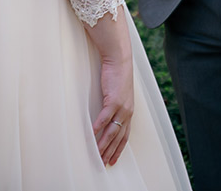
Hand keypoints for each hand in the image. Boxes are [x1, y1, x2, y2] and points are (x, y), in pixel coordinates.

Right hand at [86, 10, 133, 166]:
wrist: (119, 58)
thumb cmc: (118, 73)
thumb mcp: (118, 92)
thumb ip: (114, 103)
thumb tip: (107, 112)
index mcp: (129, 110)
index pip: (125, 134)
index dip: (119, 148)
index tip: (113, 159)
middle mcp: (127, 111)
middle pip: (118, 137)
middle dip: (110, 151)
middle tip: (102, 162)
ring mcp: (121, 107)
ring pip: (111, 131)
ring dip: (103, 144)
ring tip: (96, 154)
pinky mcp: (114, 100)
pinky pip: (104, 119)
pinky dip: (97, 129)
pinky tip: (92, 136)